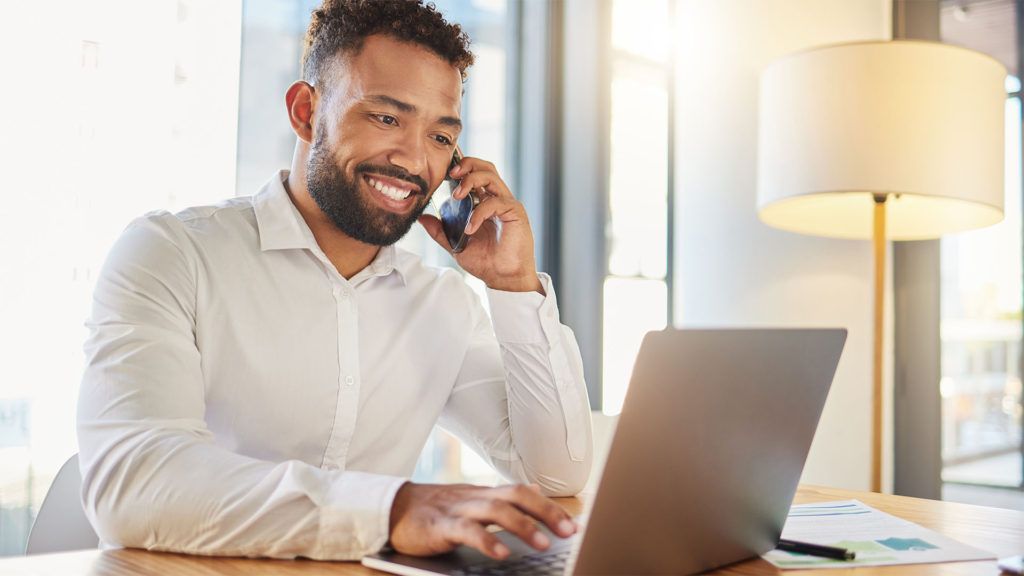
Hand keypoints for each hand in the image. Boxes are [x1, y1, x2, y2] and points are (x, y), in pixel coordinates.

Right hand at [388, 482, 577, 559]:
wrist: (392, 508)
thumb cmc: (435, 508)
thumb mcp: (473, 499)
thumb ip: (504, 495)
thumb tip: (535, 486)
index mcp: (485, 493)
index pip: (523, 492)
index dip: (549, 507)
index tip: (573, 524)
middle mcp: (475, 497)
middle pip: (516, 496)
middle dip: (545, 512)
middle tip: (568, 531)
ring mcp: (458, 510)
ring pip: (495, 510)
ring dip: (522, 526)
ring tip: (543, 544)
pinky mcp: (440, 526)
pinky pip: (466, 531)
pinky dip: (486, 540)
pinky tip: (502, 553)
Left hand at [418, 157, 542, 293]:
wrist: (504, 279)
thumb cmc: (486, 262)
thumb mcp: (456, 245)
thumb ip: (440, 231)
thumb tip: (423, 218)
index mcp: (484, 203)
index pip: (474, 175)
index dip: (461, 167)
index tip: (444, 170)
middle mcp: (497, 199)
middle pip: (485, 167)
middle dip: (467, 164)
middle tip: (451, 174)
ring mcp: (507, 204)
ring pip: (491, 176)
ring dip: (471, 180)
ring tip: (457, 195)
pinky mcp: (515, 212)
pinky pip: (494, 203)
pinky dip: (479, 213)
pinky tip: (470, 228)